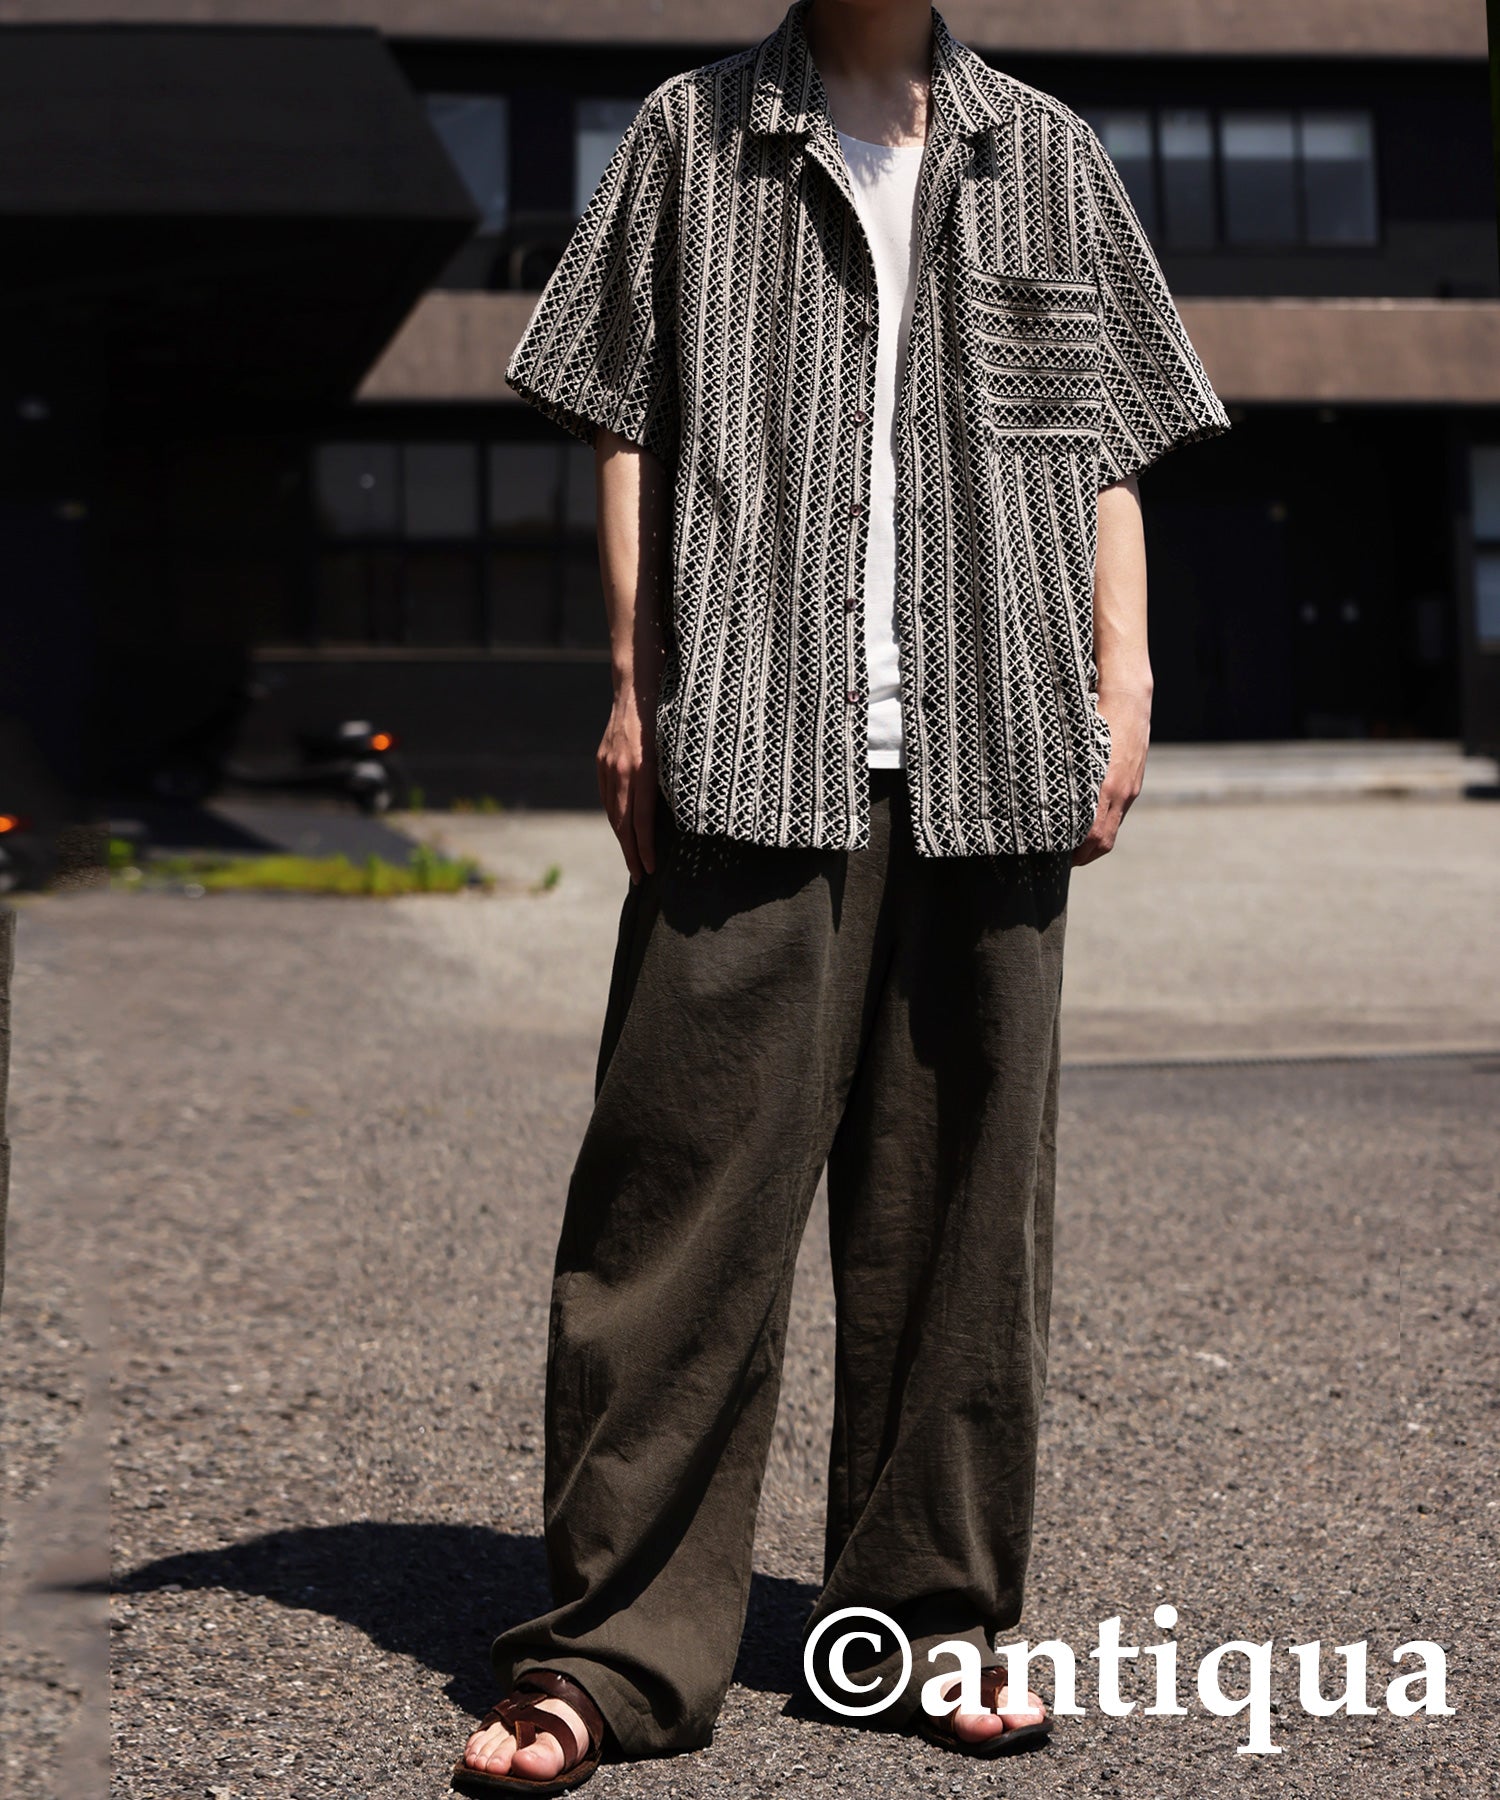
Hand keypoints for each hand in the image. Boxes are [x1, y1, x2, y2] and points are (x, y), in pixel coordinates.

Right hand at [596, 688, 658, 883]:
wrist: (636, 686)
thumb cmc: (667, 716)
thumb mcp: (676, 748)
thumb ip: (672, 780)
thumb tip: (677, 815)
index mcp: (642, 769)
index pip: (641, 820)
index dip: (645, 848)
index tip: (650, 869)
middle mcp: (621, 770)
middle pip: (623, 823)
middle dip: (631, 853)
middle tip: (639, 877)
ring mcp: (608, 765)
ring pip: (612, 812)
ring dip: (622, 838)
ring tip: (632, 859)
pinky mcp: (602, 760)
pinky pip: (607, 797)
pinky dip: (615, 817)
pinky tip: (622, 829)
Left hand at [1072, 684, 1149, 866]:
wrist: (1129, 700)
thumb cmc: (1094, 717)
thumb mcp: (1073, 746)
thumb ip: (1064, 774)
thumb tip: (1041, 799)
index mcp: (1104, 786)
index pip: (1091, 835)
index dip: (1075, 852)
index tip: (1057, 856)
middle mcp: (1120, 792)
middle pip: (1103, 841)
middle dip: (1083, 856)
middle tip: (1062, 860)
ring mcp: (1130, 789)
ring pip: (1112, 830)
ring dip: (1093, 843)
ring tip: (1072, 846)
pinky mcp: (1134, 784)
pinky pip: (1118, 814)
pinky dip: (1103, 824)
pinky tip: (1088, 821)